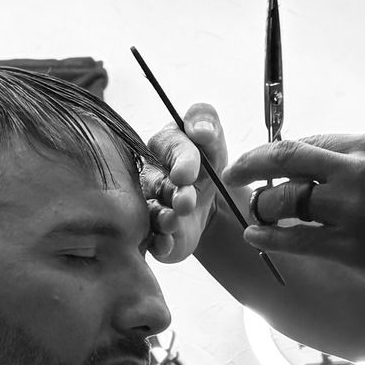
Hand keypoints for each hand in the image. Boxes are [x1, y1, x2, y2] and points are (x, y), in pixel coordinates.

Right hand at [143, 100, 226, 263]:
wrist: (214, 208)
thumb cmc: (209, 167)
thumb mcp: (214, 141)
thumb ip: (207, 122)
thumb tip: (199, 128)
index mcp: (163, 146)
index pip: (166, 145)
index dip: (180, 159)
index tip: (189, 173)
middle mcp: (150, 176)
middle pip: (155, 181)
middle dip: (172, 191)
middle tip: (186, 200)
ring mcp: (149, 206)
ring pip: (150, 211)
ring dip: (163, 217)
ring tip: (174, 220)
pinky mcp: (154, 235)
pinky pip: (152, 240)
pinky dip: (159, 243)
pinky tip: (166, 242)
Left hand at [225, 132, 364, 306]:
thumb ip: (359, 163)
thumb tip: (314, 166)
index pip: (307, 142)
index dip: (276, 153)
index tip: (262, 164)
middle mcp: (358, 171)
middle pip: (284, 159)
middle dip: (249, 165)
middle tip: (233, 175)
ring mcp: (353, 210)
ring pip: (284, 200)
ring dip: (263, 207)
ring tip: (259, 215)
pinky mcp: (351, 248)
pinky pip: (293, 238)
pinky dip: (266, 236)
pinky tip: (255, 236)